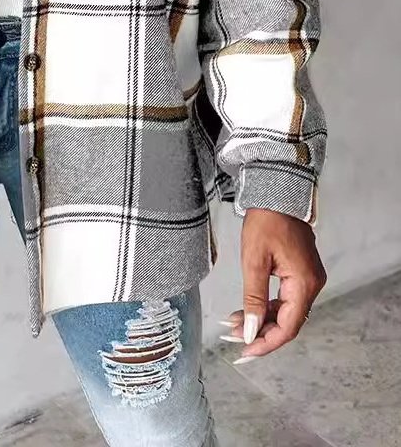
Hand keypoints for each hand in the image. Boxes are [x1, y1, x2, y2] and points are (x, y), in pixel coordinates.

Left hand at [223, 208, 326, 360]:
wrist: (277, 193)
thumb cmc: (266, 221)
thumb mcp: (254, 260)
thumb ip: (253, 298)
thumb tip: (249, 331)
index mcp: (304, 283)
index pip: (288, 327)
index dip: (266, 342)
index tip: (245, 352)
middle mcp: (311, 284)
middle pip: (287, 321)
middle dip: (259, 331)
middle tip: (232, 337)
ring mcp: (307, 278)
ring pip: (284, 311)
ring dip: (259, 319)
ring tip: (232, 324)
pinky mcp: (299, 272)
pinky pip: (284, 298)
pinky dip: (265, 305)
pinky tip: (245, 310)